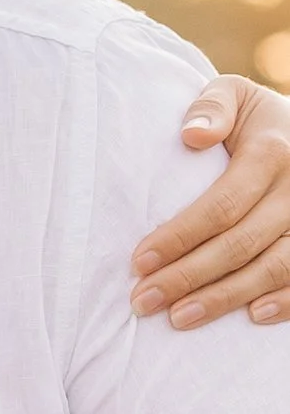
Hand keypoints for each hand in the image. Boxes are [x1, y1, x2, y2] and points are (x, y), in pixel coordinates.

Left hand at [130, 76, 289, 328]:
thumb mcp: (236, 95)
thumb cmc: (255, 119)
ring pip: (276, 266)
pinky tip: (253, 316)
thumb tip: (192, 135)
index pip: (222, 204)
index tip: (138, 262)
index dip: (180, 236)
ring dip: (227, 297)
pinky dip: (287, 301)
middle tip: (143, 301)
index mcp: (272, 153)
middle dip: (188, 276)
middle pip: (242, 242)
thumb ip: (212, 106)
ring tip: (179, 318)